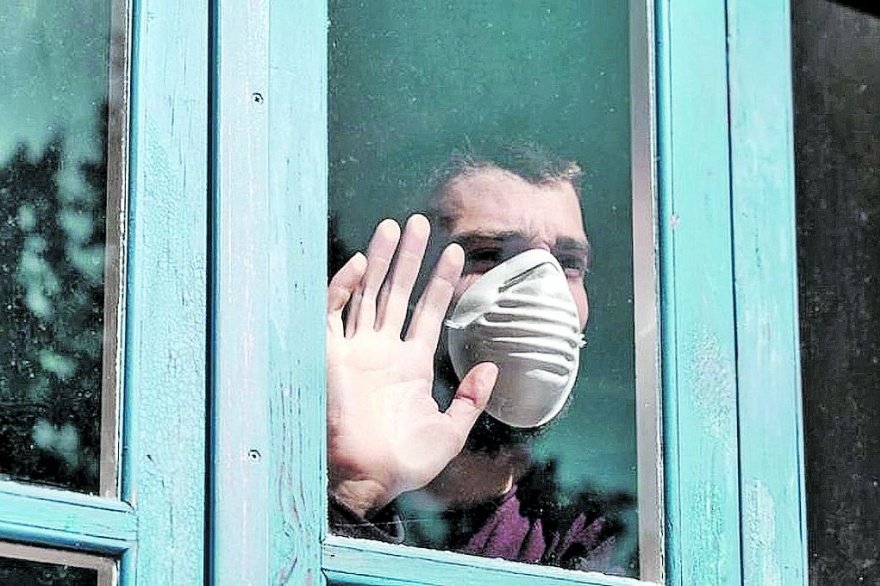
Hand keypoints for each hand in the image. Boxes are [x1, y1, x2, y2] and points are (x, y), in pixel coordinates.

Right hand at [326, 214, 497, 516]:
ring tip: (394, 226)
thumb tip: (492, 367)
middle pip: (397, 292)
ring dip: (380, 260)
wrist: (366, 478)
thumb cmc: (405, 462)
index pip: (427, 311)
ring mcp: (356, 350)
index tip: (455, 252)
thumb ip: (471, 398)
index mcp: (411, 364)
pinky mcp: (329, 354)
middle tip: (419, 223)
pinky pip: (332, 312)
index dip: (441, 282)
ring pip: (369, 293)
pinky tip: (359, 262)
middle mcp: (383, 350)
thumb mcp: (450, 431)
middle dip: (408, 258)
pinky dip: (343, 286)